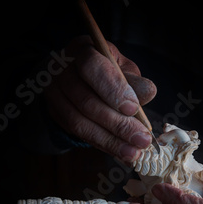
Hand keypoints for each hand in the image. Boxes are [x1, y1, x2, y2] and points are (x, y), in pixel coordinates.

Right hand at [45, 35, 156, 161]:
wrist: (78, 76)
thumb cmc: (106, 69)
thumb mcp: (122, 68)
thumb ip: (133, 80)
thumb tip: (148, 92)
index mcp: (81, 50)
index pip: (91, 67)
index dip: (112, 88)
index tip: (132, 108)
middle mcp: (60, 70)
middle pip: (85, 100)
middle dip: (117, 123)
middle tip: (142, 139)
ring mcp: (54, 93)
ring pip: (79, 122)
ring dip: (110, 141)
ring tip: (133, 152)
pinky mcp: (55, 114)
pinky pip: (79, 134)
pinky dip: (102, 145)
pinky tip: (122, 152)